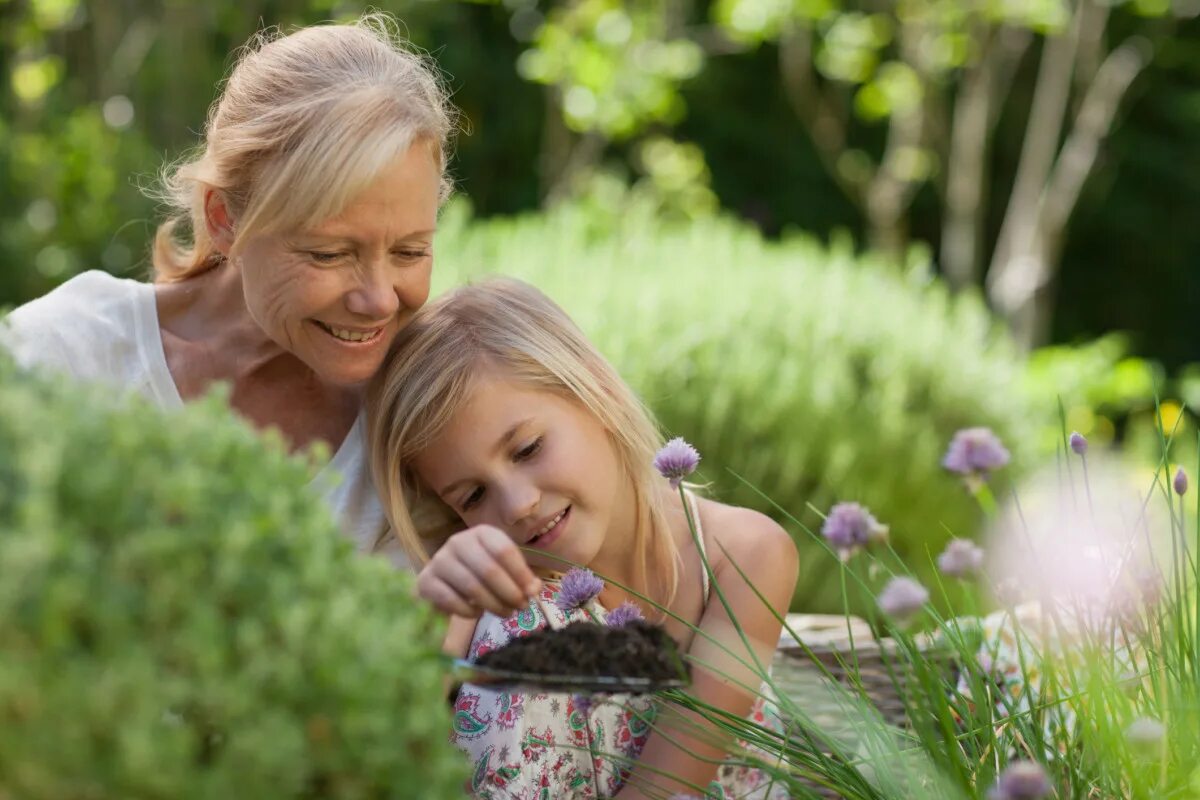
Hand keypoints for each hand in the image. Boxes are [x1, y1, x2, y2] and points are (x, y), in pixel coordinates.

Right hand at [417, 525, 542, 616]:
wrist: (445, 584)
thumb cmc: (481, 574)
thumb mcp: (504, 570)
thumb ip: (521, 578)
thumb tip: (533, 589)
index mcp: (481, 533)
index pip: (503, 550)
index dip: (520, 573)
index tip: (532, 592)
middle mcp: (458, 542)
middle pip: (489, 569)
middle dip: (509, 592)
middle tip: (520, 607)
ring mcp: (439, 560)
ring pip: (471, 586)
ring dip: (493, 604)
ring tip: (505, 613)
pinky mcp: (426, 582)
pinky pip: (452, 600)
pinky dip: (469, 611)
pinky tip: (477, 613)